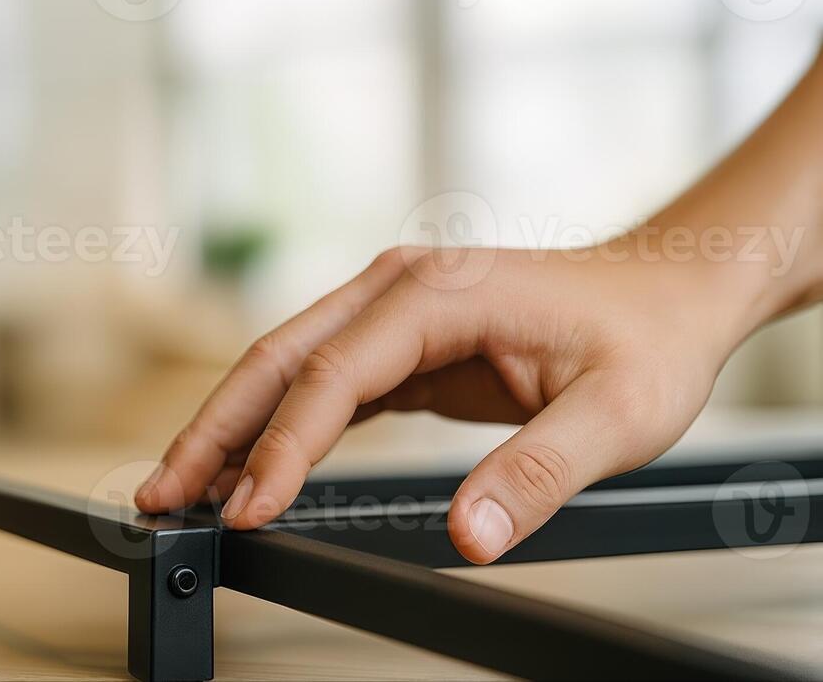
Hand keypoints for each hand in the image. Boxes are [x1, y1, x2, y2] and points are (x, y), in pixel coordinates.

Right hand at [135, 242, 758, 562]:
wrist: (666, 291)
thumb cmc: (644, 338)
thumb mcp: (613, 416)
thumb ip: (536, 474)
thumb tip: (468, 538)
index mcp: (435, 294)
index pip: (332, 377)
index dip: (282, 448)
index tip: (245, 509)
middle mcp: (397, 289)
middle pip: (277, 360)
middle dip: (213, 430)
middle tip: (161, 496)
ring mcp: (391, 308)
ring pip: (284, 367)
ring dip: (231, 427)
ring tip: (183, 489)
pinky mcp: (397, 337)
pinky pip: (320, 382)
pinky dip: (278, 427)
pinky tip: (253, 469)